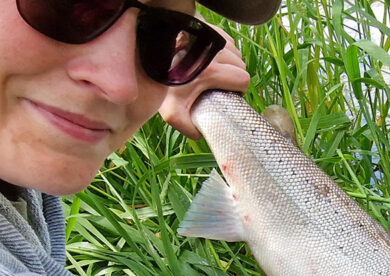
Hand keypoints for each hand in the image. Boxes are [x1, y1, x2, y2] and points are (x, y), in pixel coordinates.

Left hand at [159, 24, 248, 139]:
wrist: (146, 54)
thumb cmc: (161, 83)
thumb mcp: (171, 112)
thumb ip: (188, 127)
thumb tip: (202, 135)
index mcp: (210, 71)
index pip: (243, 79)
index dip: (238, 89)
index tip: (227, 94)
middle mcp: (212, 50)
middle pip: (240, 64)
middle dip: (234, 74)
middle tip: (218, 83)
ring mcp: (209, 35)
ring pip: (234, 50)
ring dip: (229, 61)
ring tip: (213, 69)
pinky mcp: (205, 26)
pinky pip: (225, 38)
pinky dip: (221, 47)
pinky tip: (208, 56)